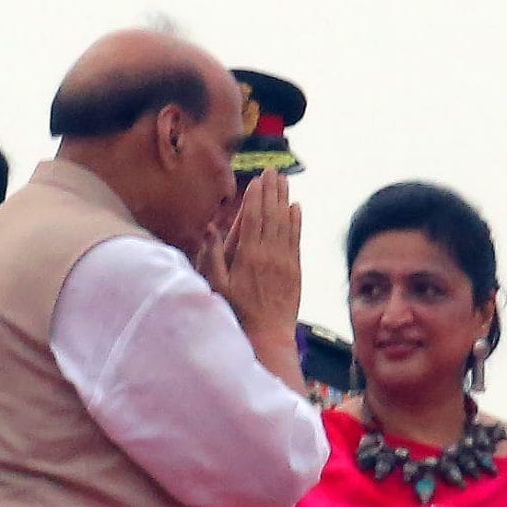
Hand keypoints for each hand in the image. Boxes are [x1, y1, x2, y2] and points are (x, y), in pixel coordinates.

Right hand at [216, 170, 303, 346]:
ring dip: (284, 200)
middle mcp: (269, 254)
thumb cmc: (237, 313)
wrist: (268, 336)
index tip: (257, 180)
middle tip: (273, 170)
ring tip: (284, 181)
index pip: (253, 218)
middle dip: (271, 190)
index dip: (256, 197)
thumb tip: (209, 228)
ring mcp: (284, 261)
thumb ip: (212, 256)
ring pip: (285, 223)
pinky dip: (297, 222)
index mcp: (248, 255)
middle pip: (271, 215)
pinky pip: (296, 240)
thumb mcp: (217, 286)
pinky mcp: (295, 270)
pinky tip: (296, 207)